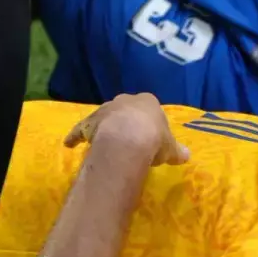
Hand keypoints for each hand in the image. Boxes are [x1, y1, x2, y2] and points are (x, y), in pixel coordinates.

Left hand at [64, 93, 190, 166]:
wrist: (128, 139)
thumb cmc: (153, 139)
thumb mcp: (170, 147)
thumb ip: (177, 150)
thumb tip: (187, 156)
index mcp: (147, 102)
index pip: (149, 108)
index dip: (150, 122)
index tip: (151, 135)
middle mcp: (124, 101)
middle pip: (125, 110)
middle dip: (126, 121)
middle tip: (129, 138)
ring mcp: (104, 110)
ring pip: (103, 117)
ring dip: (104, 126)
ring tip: (105, 141)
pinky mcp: (88, 123)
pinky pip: (81, 130)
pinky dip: (75, 137)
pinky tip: (69, 144)